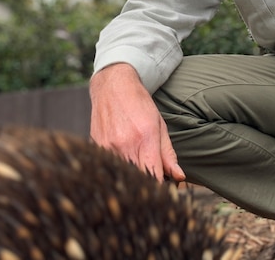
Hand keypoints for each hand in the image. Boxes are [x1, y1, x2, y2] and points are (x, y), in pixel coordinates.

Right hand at [89, 63, 185, 181]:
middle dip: (146, 185)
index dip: (160, 188)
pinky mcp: (96, 147)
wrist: (112, 86)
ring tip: (137, 169)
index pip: (154, 177)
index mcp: (145, 139)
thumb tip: (178, 177)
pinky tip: (123, 160)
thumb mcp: (159, 126)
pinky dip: (118, 168)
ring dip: (131, 177)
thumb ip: (168, 154)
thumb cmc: (139, 104)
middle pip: (137, 179)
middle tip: (152, 182)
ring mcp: (108, 147)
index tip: (163, 190)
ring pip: (122, 175)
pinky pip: (109, 166)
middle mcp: (124, 144)